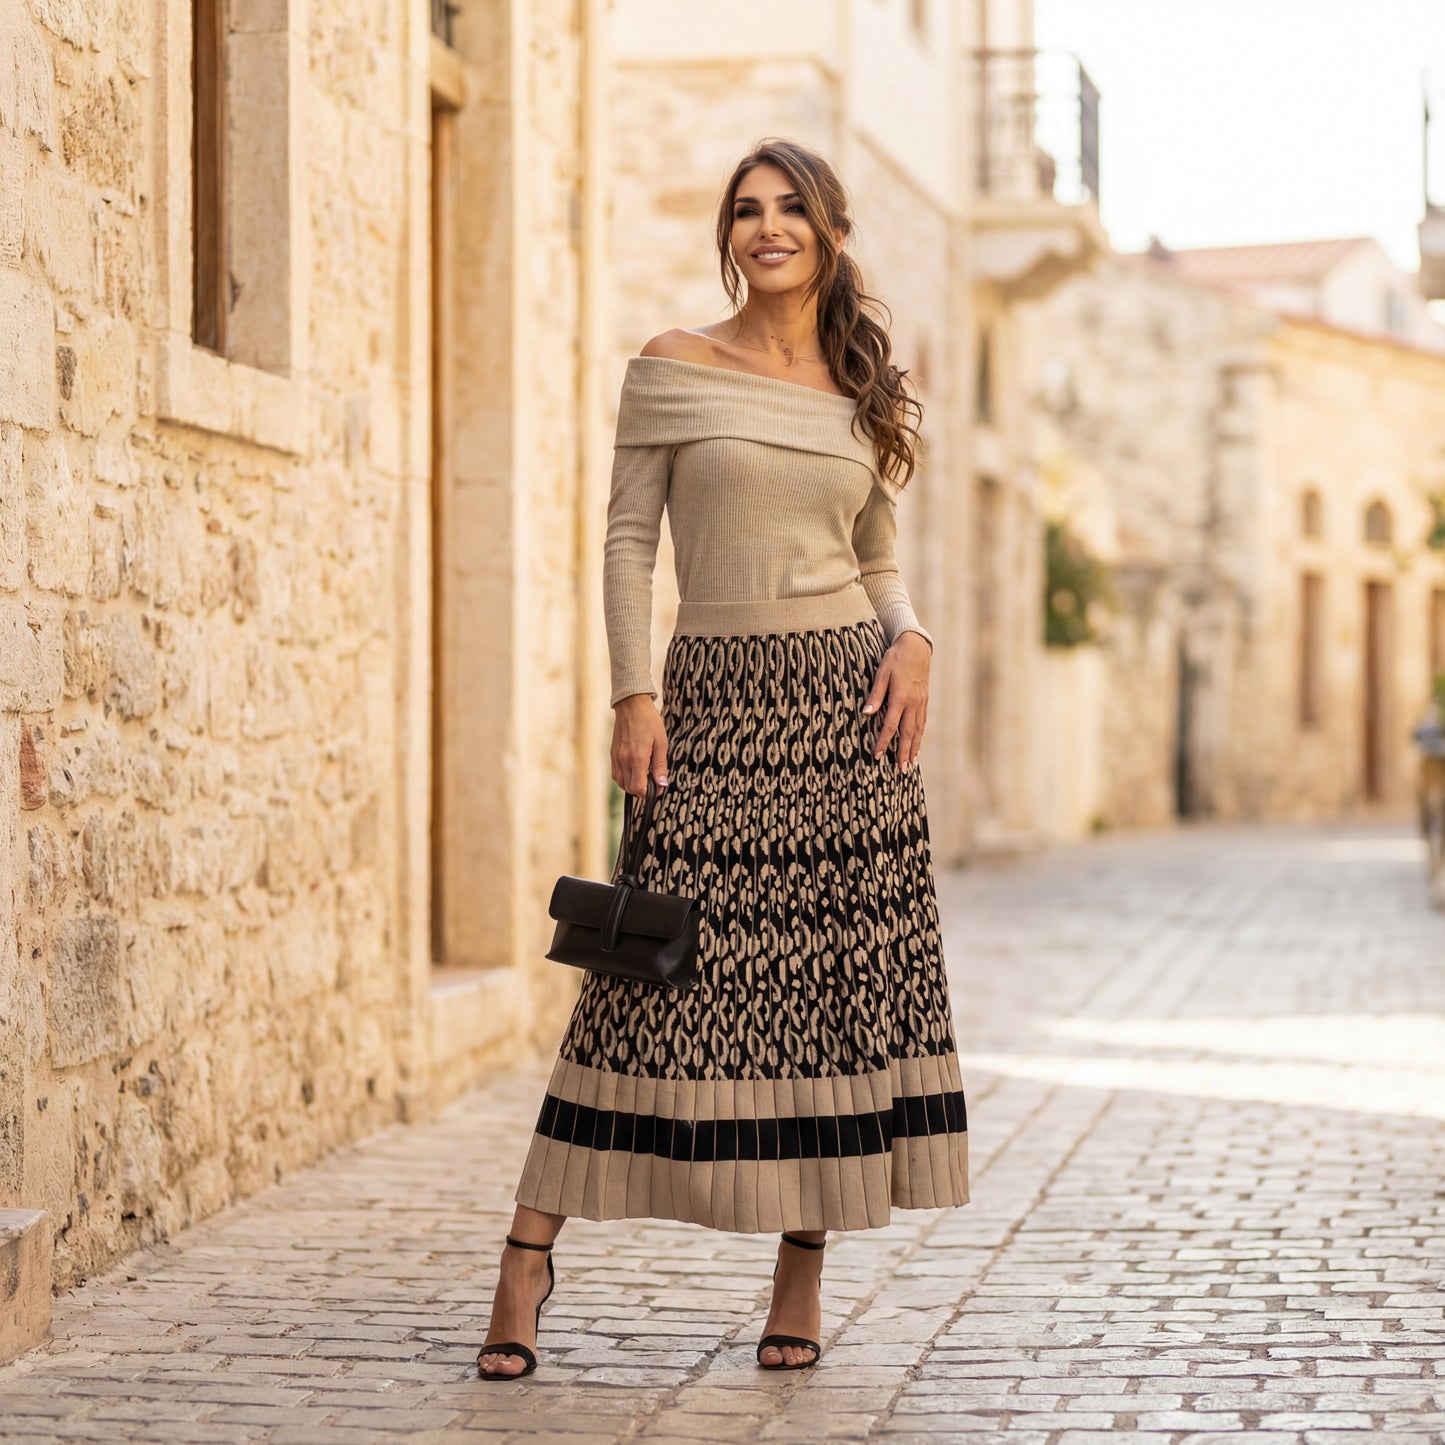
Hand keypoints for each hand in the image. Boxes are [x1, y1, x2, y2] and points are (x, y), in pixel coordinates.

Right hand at [611, 694, 669, 797]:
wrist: (632, 705)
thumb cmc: (649, 721)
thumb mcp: (661, 743)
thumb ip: (660, 766)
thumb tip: (662, 784)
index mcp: (637, 758)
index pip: (638, 788)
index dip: (649, 793)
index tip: (658, 788)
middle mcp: (624, 760)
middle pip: (630, 789)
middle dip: (642, 790)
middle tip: (653, 782)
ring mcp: (616, 757)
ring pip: (621, 783)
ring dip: (632, 785)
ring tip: (644, 776)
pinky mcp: (612, 754)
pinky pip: (616, 774)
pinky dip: (624, 778)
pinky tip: (634, 771)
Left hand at [861, 632, 930, 770]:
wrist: (916, 646)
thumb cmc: (895, 659)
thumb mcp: (881, 673)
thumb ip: (875, 694)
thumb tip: (866, 713)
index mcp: (900, 697)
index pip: (890, 725)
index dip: (883, 742)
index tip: (877, 755)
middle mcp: (913, 703)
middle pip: (907, 733)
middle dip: (903, 752)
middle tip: (900, 770)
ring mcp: (921, 702)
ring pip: (918, 730)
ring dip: (914, 748)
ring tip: (911, 764)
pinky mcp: (925, 700)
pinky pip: (923, 722)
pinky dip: (920, 736)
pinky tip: (917, 745)